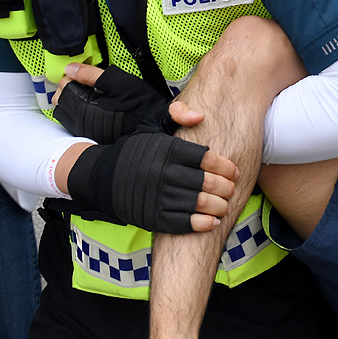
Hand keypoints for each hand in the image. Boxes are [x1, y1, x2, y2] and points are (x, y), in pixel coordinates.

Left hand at [54, 64, 174, 144]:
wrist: (155, 128)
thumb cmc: (140, 105)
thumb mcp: (118, 82)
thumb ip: (91, 74)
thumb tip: (71, 68)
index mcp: (84, 105)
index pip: (64, 86)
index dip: (74, 76)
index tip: (86, 73)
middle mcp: (80, 120)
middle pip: (60, 100)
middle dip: (69, 88)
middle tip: (87, 82)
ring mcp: (84, 130)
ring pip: (64, 112)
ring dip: (71, 100)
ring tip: (89, 93)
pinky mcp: (90, 136)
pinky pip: (73, 121)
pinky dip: (76, 111)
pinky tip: (92, 106)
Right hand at [66, 133, 237, 233]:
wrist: (104, 177)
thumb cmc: (137, 150)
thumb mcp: (152, 125)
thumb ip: (176, 114)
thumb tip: (201, 116)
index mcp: (168, 150)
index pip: (207, 159)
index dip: (226, 167)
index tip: (234, 172)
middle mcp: (164, 173)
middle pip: (207, 183)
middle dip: (226, 188)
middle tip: (231, 189)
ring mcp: (158, 197)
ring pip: (199, 204)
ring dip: (219, 206)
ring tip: (224, 205)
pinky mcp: (153, 217)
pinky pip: (184, 222)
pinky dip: (203, 224)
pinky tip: (213, 221)